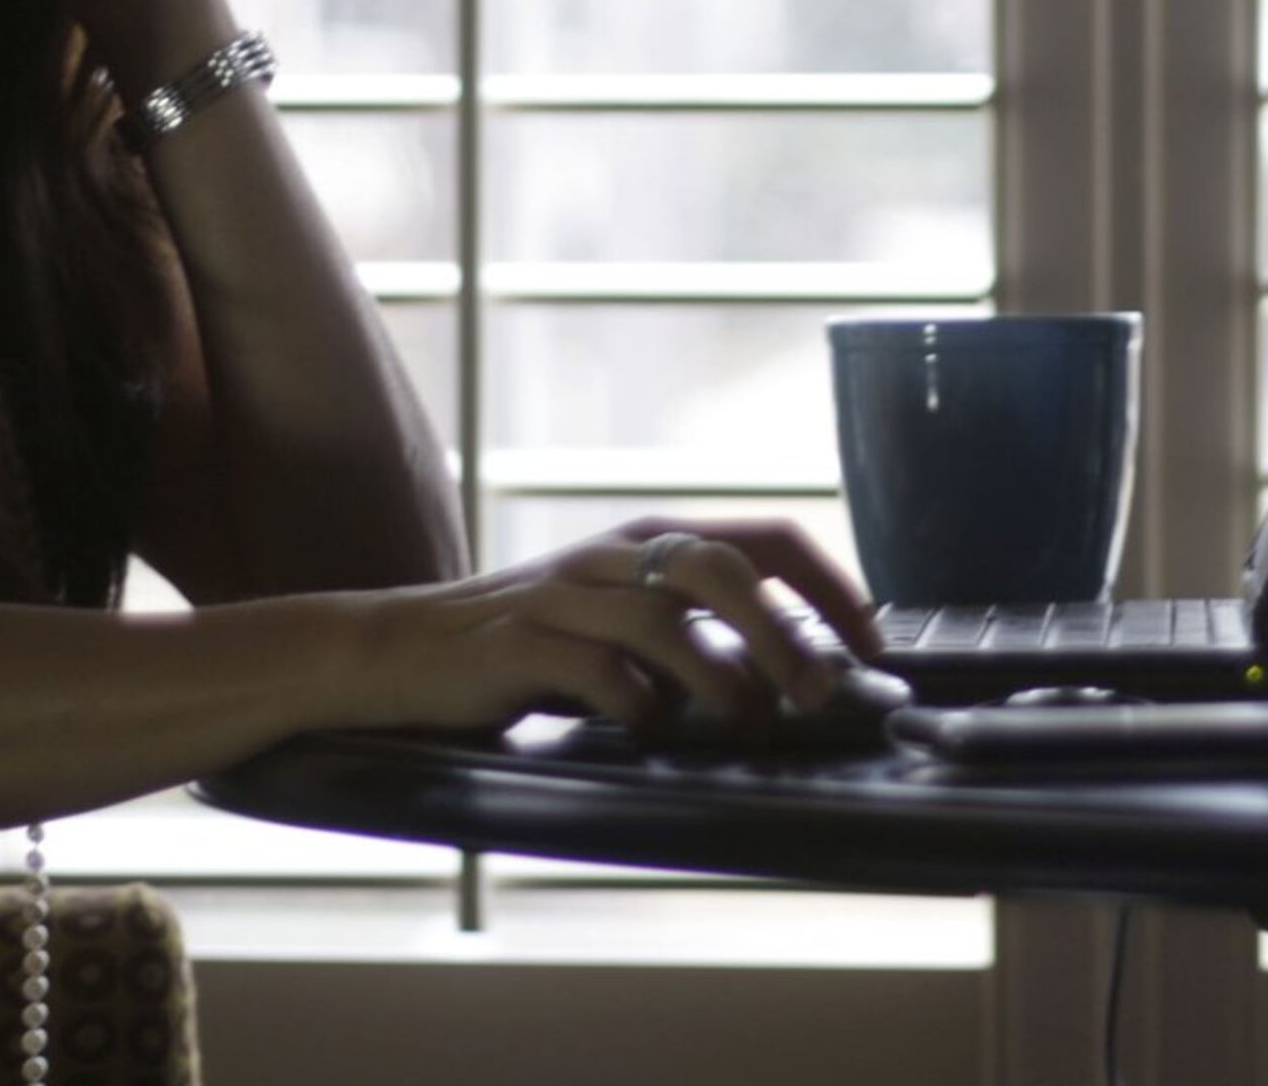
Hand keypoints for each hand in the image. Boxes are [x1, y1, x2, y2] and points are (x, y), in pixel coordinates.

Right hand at [339, 516, 883, 733]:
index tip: (871, 648)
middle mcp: (613, 555)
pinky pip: (596, 668)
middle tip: (819, 694)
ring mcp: (564, 595)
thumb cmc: (528, 644)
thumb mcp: (618, 619)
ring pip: (665, 616)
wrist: (397, 649)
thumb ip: (694, 632)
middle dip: (785, 629)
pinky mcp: (519, 642)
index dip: (830, 587)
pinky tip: (650, 730)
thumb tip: (795, 673)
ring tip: (749, 724)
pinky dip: (638, 704)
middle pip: (722, 567)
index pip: (766, 538)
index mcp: (650, 541)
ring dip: (722, 675)